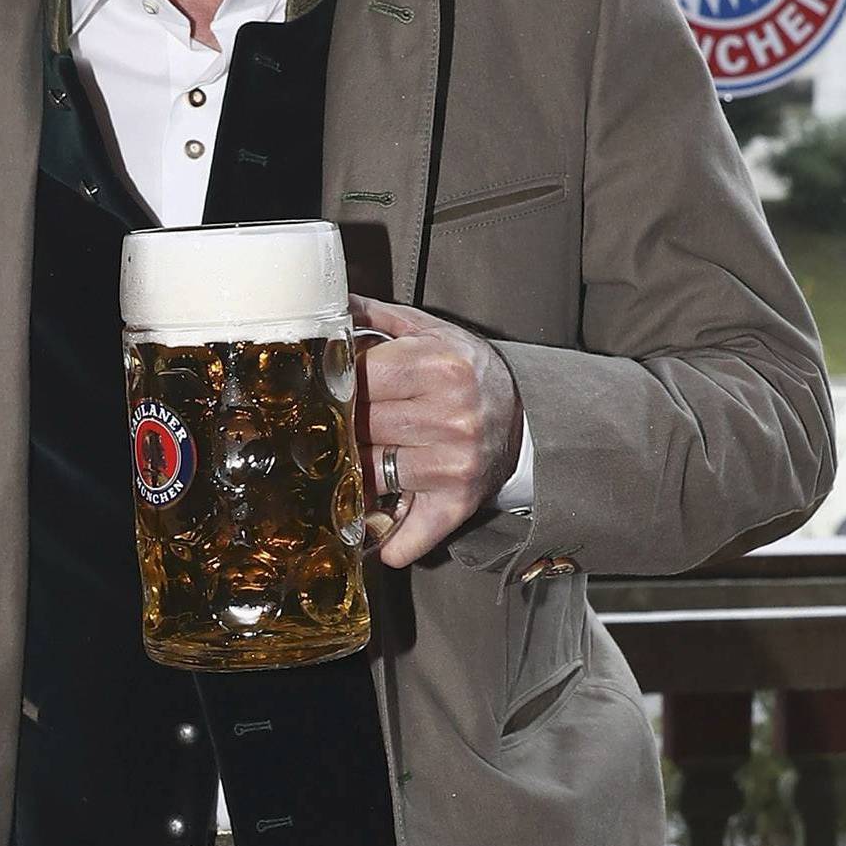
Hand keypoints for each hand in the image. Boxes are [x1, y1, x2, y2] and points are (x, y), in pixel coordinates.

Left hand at [352, 297, 523, 566]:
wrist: (525, 417)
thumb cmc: (467, 372)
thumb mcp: (432, 332)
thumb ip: (376, 317)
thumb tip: (325, 303)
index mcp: (440, 366)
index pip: (359, 377)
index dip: (333, 384)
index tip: (320, 389)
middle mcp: (449, 416)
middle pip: (358, 425)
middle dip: (338, 427)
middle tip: (325, 427)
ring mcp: (453, 464)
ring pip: (368, 474)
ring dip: (349, 474)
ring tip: (344, 464)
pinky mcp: (456, 503)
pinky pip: (408, 534)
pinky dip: (386, 542)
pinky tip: (370, 536)